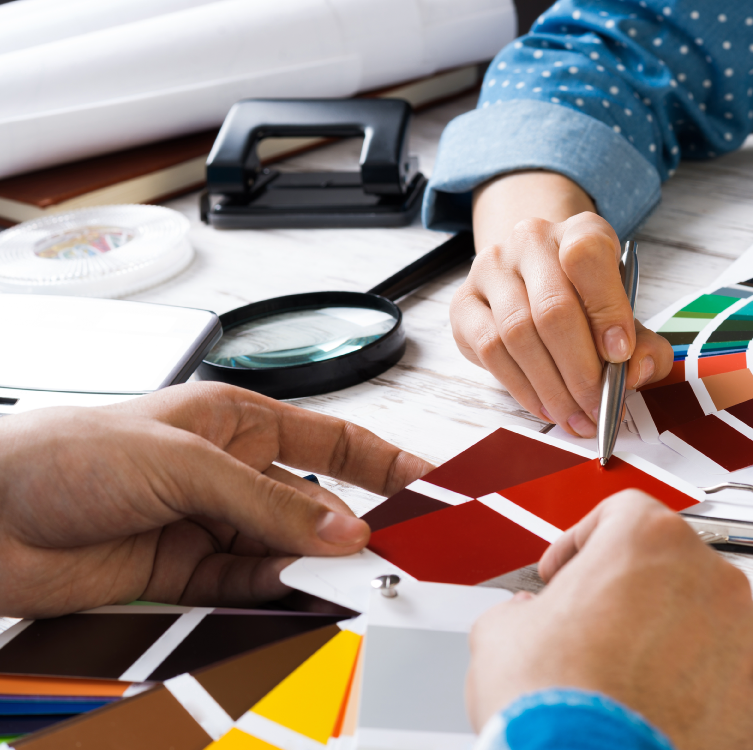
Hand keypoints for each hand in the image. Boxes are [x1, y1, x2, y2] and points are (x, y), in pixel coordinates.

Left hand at [0, 382, 432, 617]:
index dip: (385, 462)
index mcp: (235, 421)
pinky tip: (294, 591)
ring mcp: (208, 524)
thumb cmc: (66, 455)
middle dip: (353, 526)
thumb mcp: (183, 463)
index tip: (428, 485)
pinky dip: (275, 590)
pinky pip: (249, 584)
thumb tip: (343, 528)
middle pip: (314, 503)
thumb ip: (268, 502)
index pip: (333, 441)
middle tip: (392, 550)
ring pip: (286, 549)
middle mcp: (229, 472)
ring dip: (313, 564)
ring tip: (345, 577)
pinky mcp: (184, 572)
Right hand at [452, 171, 671, 437]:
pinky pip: (490, 351)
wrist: (532, 277)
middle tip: (599, 409)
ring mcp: (490, 269)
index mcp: (579, 231)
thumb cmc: (584, 297)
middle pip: (552, 308)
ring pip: (518, 334)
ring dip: (552, 388)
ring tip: (576, 418)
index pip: (587, 257)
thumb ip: (644, 343)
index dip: (606, 309)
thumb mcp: (623, 311)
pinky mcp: (464, 303)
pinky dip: (523, 388)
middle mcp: (530, 241)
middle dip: (580, 371)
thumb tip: (638, 369)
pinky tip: (547, 407)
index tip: (622, 355)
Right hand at [466, 491, 752, 749]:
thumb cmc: (553, 703)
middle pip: (670, 565)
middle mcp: (709, 575)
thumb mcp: (501, 633)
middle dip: (632, 592)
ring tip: (626, 674)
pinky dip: (700, 685)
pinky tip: (657, 706)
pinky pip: (729, 674)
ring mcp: (744, 633)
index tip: (568, 569)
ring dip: (671, 636)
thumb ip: (521, 608)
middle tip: (594, 625)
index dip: (583, 542)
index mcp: (648, 539)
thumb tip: (525, 619)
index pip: (622, 513)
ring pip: (706, 618)